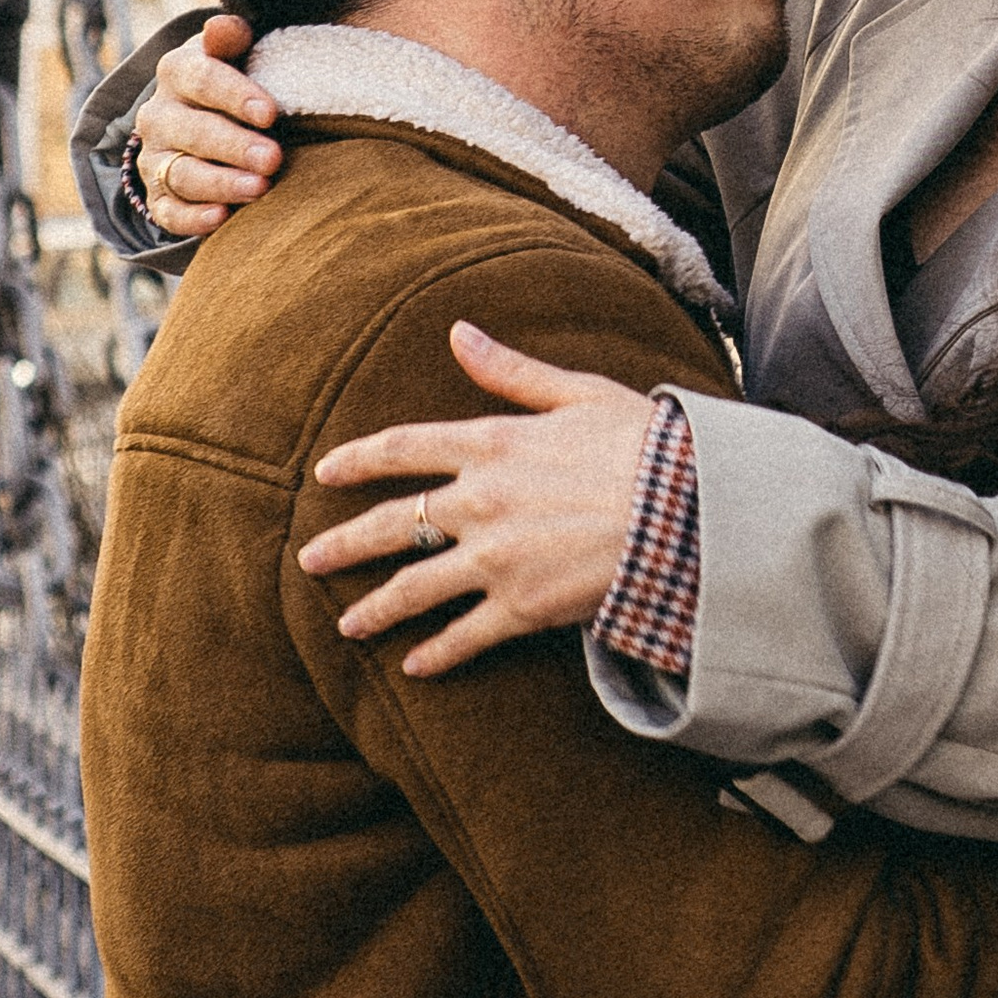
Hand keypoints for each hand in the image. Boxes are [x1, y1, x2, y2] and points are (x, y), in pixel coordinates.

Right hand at [134, 15, 282, 236]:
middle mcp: (159, 115)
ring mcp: (155, 157)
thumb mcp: (234, 51)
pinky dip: (192, 218)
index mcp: (178, 71)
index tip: (270, 113)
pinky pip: (167, 212)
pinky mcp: (157, 195)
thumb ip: (231, 39)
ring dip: (221, 183)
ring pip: (182, 174)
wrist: (205, 114)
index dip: (236, 96)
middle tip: (274, 159)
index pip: (203, 80)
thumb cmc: (235, 78)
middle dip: (235, 146)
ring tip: (260, 188)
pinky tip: (221, 217)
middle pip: (194, 132)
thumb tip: (223, 28)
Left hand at [297, 322, 659, 680]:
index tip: (323, 473)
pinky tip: (415, 666)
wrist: (688, 509)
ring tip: (349, 626)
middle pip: (391, 525)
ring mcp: (494, 560)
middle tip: (309, 559)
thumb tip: (458, 331)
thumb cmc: (643, 443)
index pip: (403, 447)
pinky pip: (463, 636)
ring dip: (376, 609)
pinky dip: (436, 654)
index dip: (358, 459)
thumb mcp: (577, 393)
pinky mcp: (520, 608)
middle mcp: (479, 503)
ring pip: (413, 589)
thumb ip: (510, 370)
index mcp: (490, 443)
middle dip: (344, 544)